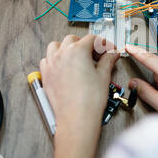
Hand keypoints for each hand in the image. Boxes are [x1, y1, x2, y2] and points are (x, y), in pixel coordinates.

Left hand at [40, 35, 118, 157]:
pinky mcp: (45, 75)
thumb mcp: (104, 76)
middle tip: (96, 55)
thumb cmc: (89, 100)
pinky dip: (55, 59)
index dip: (103, 43)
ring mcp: (51, 64)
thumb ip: (108, 60)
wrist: (77, 119)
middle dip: (85, 44)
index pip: (92, 39)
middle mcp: (61, 54)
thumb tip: (111, 54)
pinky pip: (47, 60)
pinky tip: (64, 67)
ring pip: (56, 46)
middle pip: (73, 39)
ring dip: (67, 47)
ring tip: (78, 57)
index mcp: (77, 51)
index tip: (108, 50)